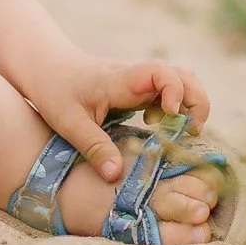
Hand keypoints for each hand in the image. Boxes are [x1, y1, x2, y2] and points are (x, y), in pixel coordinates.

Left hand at [23, 54, 209, 184]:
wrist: (49, 68)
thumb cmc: (55, 91)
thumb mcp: (69, 123)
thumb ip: (93, 147)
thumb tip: (116, 176)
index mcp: (120, 80)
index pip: (160, 72)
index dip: (175, 91)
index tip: (171, 116)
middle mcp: (137, 76)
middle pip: (185, 76)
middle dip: (196, 103)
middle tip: (187, 134)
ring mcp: (142, 80)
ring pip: (184, 81)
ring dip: (190, 106)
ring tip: (175, 133)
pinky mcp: (142, 87)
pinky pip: (173, 91)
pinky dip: (179, 108)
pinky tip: (158, 126)